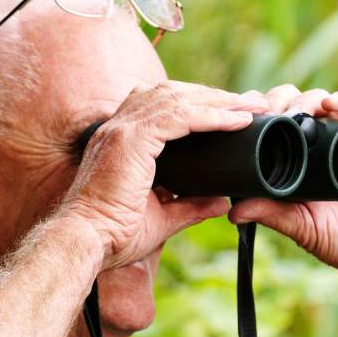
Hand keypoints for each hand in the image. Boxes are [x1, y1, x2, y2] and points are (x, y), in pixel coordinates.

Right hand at [60, 81, 268, 270]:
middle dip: (213, 95)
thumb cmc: (113, 236)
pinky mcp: (132, 139)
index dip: (197, 104)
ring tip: (251, 106)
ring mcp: (123, 129)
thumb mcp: (161, 218)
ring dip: (219, 100)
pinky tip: (237, 120)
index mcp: (120, 141)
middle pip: (172, 93)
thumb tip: (221, 202)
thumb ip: (190, 206)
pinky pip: (180, 116)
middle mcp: (118, 127)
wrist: (86, 243)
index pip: (162, 107)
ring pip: (179, 98)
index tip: (231, 112)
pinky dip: (212, 115)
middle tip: (250, 102)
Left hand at [228, 87, 337, 311]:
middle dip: (278, 101)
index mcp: (303, 160)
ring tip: (291, 112)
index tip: (241, 117)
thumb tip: (232, 212)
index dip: (259, 114)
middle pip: (298, 104)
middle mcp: (325, 144)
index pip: (277, 123)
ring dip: (305, 98)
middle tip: (264, 114)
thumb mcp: (301, 227)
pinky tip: (329, 103)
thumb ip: (271, 214)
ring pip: (326, 100)